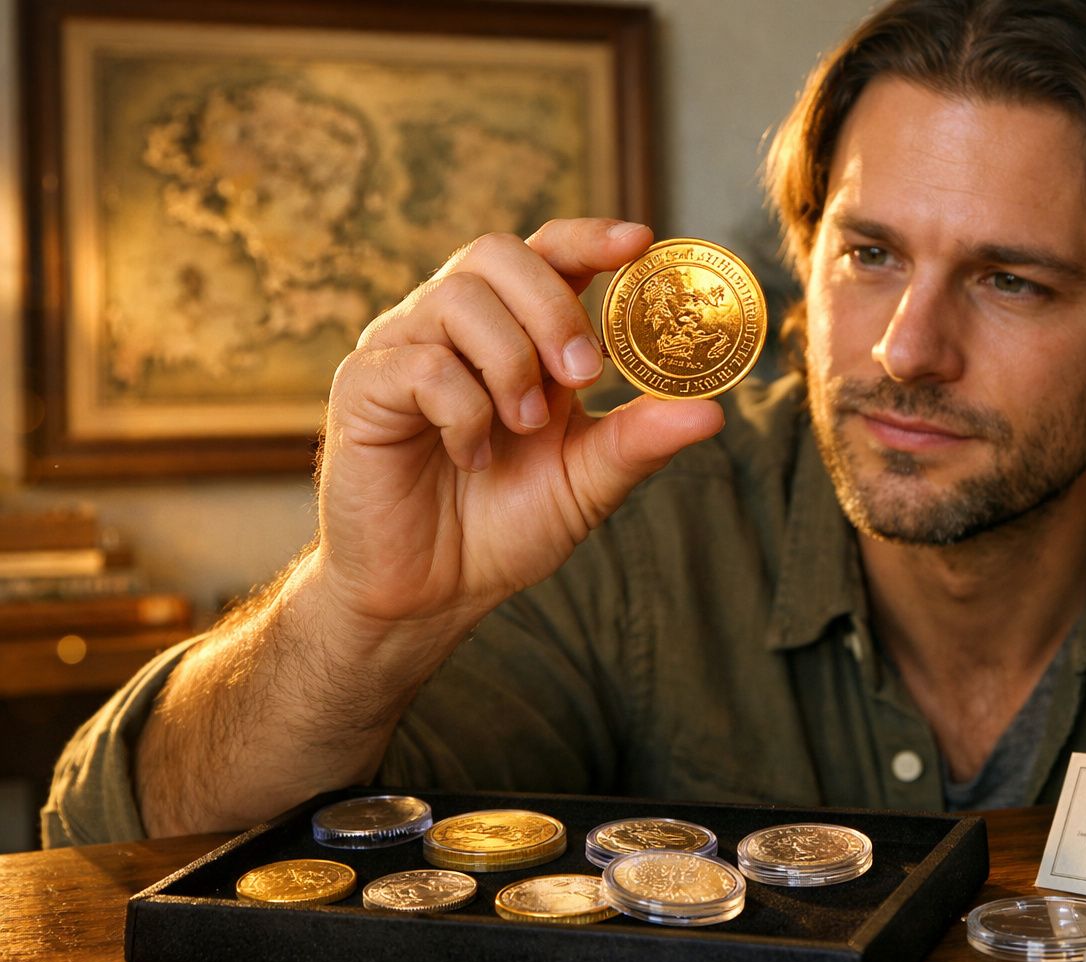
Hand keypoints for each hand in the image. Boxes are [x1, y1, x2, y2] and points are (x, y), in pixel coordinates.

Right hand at [314, 218, 724, 635]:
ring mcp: (405, 348)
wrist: (432, 593)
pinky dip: (463, 410)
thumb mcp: (587, 482)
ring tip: (523, 426)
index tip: (640, 241)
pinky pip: (420, 364)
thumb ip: (640, 441)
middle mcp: (458, 327)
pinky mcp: (364, 385)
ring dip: (510, 363)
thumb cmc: (504, 527)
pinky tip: (473, 455)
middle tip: (584, 375)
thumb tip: (712, 413)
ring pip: (459, 298)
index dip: (590, 236)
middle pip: (499, 252)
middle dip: (553, 305)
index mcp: (517, 334)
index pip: (550, 253)